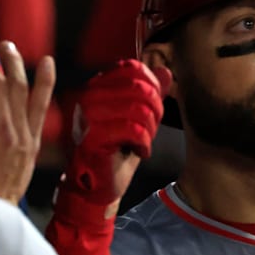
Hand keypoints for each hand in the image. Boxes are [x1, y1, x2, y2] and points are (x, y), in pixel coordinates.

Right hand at [55, 60, 166, 219]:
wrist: (95, 185)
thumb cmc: (115, 150)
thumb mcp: (138, 118)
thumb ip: (151, 93)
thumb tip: (165, 71)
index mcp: (98, 86)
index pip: (134, 69)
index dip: (153, 88)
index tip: (152, 110)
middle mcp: (89, 95)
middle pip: (141, 88)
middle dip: (155, 112)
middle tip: (148, 131)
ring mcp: (88, 115)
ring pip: (140, 110)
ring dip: (149, 131)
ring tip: (142, 142)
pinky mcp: (92, 137)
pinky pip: (134, 130)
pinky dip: (144, 144)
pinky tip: (138, 152)